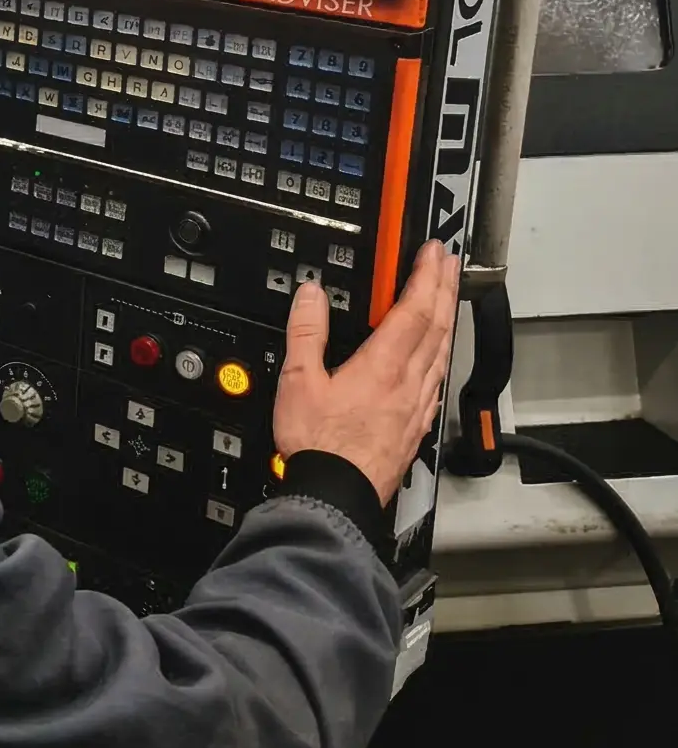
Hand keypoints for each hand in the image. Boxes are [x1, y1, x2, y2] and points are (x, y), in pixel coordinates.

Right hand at [274, 243, 460, 503]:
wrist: (336, 494)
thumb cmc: (318, 444)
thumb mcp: (297, 381)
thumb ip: (306, 333)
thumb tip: (312, 294)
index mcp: (381, 366)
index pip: (413, 310)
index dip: (426, 277)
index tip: (434, 253)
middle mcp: (408, 383)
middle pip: (436, 326)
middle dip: (443, 289)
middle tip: (448, 263)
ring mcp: (417, 405)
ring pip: (442, 352)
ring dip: (447, 319)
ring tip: (446, 299)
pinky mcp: (416, 426)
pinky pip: (437, 379)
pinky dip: (441, 355)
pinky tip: (438, 358)